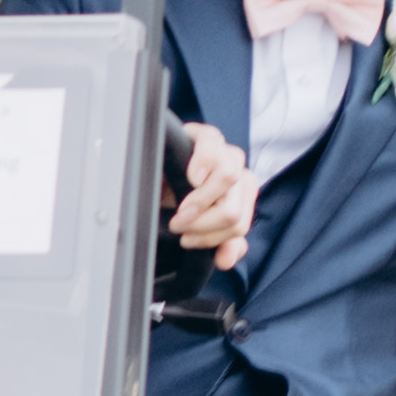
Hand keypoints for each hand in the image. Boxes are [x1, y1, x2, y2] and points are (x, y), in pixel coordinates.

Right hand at [166, 120, 251, 262]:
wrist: (155, 171)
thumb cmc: (175, 198)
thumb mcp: (197, 224)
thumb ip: (218, 242)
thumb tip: (226, 260)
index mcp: (241, 197)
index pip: (240, 225)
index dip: (213, 238)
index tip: (187, 240)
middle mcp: (237, 174)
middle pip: (233, 209)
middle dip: (203, 224)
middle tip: (178, 226)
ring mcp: (224, 153)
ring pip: (230, 178)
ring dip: (200, 201)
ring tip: (179, 208)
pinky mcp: (206, 135)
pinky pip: (214, 145)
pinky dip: (203, 163)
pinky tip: (191, 176)